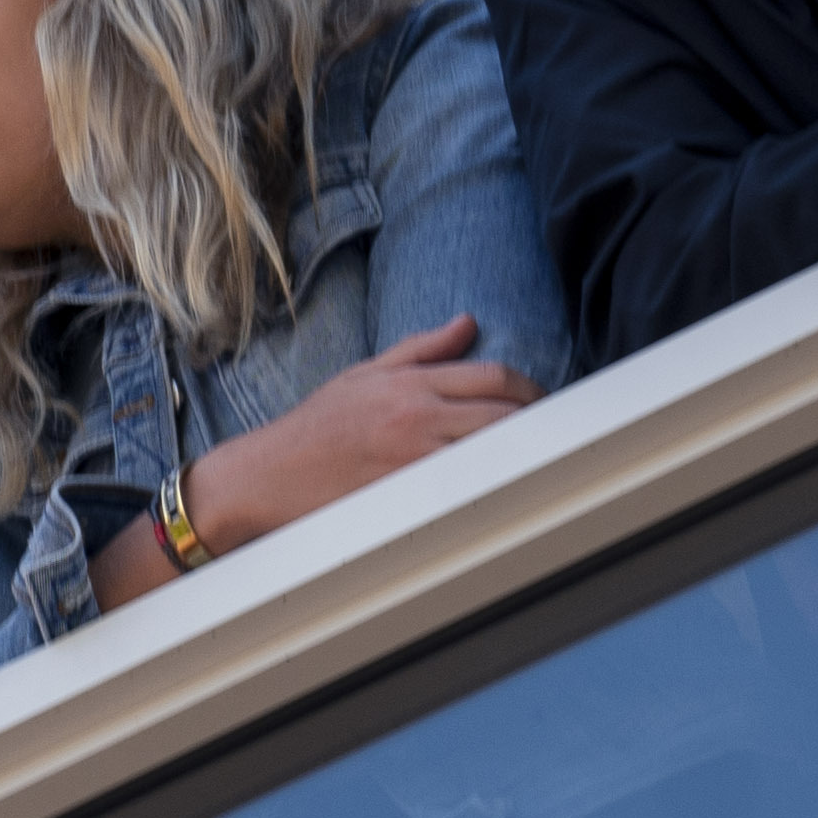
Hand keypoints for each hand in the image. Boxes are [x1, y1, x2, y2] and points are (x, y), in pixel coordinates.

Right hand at [172, 318, 533, 563]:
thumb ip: (421, 349)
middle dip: (536, 421)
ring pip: (490, 452)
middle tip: (550, 430)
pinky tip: (501, 487)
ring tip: (536, 457)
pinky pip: (463, 488)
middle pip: (503, 414)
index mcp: (409, 383)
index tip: (539, 400)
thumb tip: (468, 323)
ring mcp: (411, 458)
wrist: (267, 474)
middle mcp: (415, 416)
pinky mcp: (404, 494)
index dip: (528, 388)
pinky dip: (487, 485)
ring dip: (519, 453)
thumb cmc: (315, 426)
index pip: (492, 376)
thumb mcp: (365, 373)